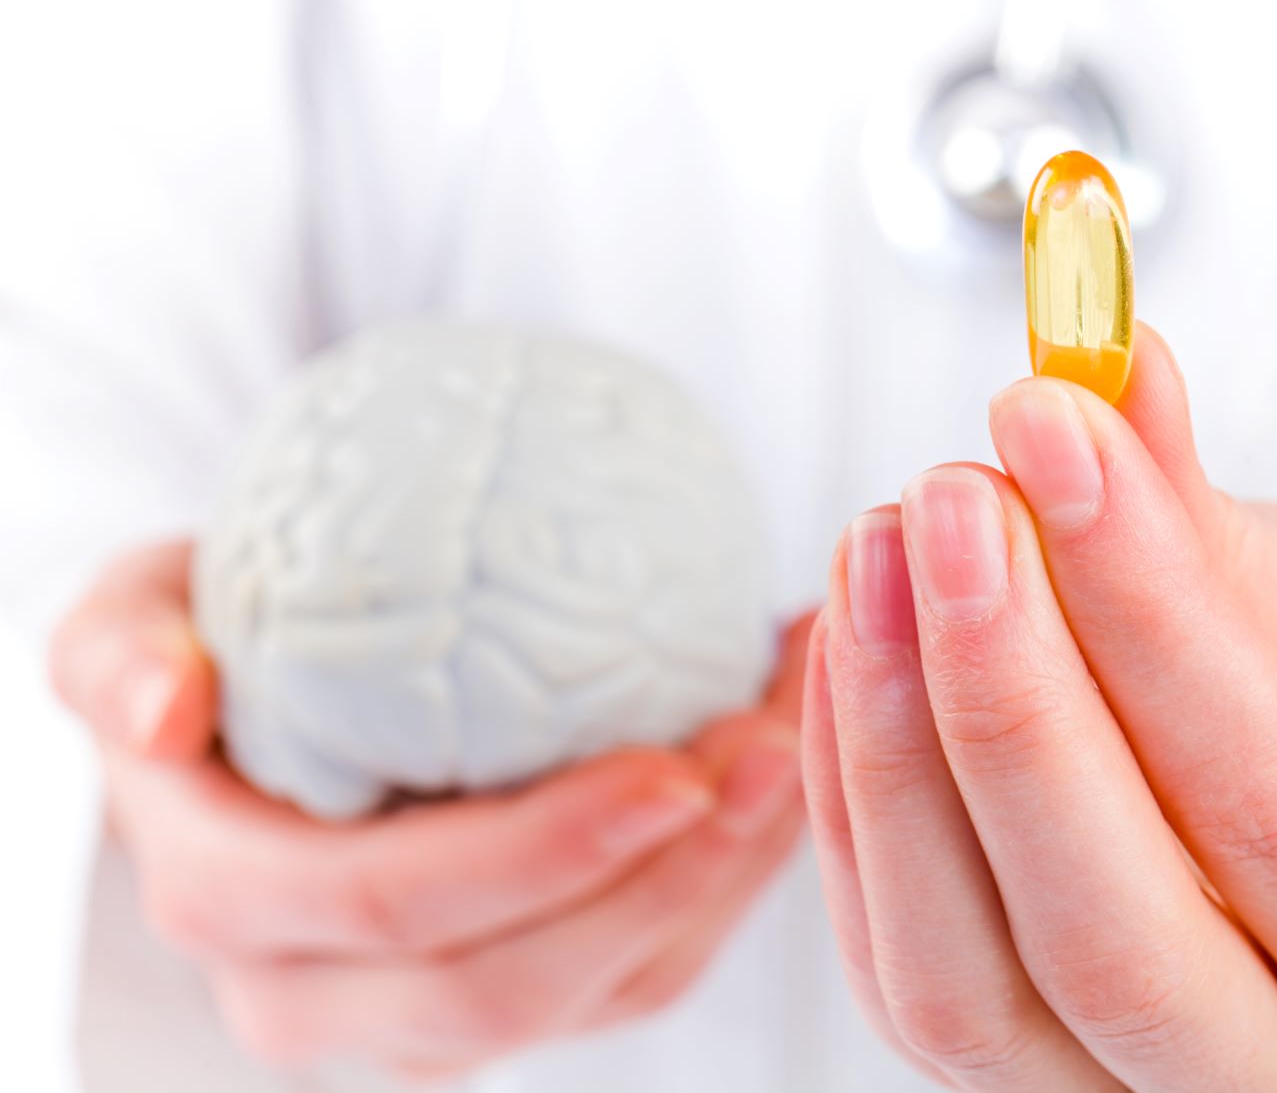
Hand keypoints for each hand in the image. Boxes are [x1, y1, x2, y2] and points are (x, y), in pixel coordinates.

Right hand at [51, 540, 811, 1077]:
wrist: (266, 717)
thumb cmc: (207, 644)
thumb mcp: (130, 616)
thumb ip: (117, 651)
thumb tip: (165, 706)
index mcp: (238, 905)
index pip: (399, 906)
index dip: (543, 853)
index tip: (673, 766)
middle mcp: (327, 996)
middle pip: (519, 984)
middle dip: (667, 883)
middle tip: (773, 755)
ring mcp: (434, 1012)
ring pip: (605, 990)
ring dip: (725, 881)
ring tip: (808, 750)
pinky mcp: (527, 988)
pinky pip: (645, 964)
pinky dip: (731, 878)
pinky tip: (789, 773)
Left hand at [804, 326, 1276, 1091]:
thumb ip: (1205, 521)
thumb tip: (1104, 374)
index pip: (1272, 807)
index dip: (1148, 609)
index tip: (1062, 435)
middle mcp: (1273, 1078)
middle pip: (1104, 932)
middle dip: (1005, 693)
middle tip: (954, 500)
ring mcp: (1109, 1091)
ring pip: (960, 981)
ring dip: (895, 742)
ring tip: (878, 548)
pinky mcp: (991, 1060)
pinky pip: (887, 951)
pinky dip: (851, 787)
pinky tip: (852, 636)